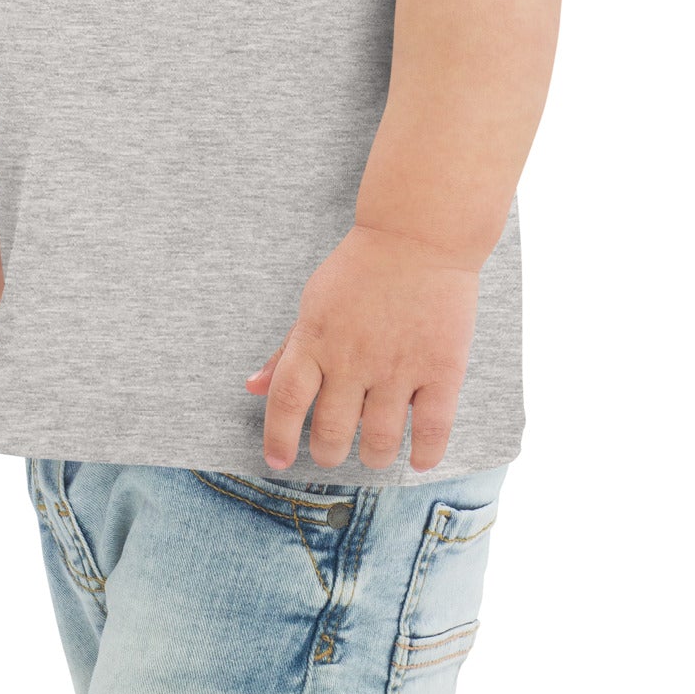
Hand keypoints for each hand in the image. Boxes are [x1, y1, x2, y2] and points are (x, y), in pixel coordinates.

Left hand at [245, 222, 479, 472]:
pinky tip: (419, 459)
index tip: (277, 460)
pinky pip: (432, 430)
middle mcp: (353, 358)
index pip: (286, 402)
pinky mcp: (441, 368)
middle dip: (327, 453)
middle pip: (331, 432)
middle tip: (332, 451)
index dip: (278, 439)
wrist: (420, 233)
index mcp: (316, 339)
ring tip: (373, 454)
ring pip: (380, 440)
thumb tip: (252, 388)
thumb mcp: (314, 301)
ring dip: (373, 458)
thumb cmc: (362, 268)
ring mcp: (399, 365)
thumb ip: (286, 349)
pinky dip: (425, 454)